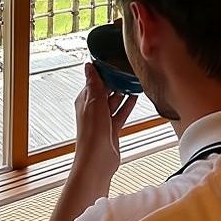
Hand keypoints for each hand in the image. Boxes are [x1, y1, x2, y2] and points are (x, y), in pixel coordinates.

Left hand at [71, 63, 137, 190]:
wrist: (98, 159)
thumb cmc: (92, 132)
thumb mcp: (94, 101)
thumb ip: (94, 83)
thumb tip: (89, 65)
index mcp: (85, 101)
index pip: (94, 81)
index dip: (104, 72)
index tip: (114, 62)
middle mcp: (92, 110)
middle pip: (105, 91)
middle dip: (115, 81)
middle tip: (127, 70)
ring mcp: (103, 120)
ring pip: (114, 102)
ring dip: (122, 92)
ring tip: (133, 81)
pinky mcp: (112, 129)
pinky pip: (121, 113)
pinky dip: (127, 105)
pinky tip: (135, 97)